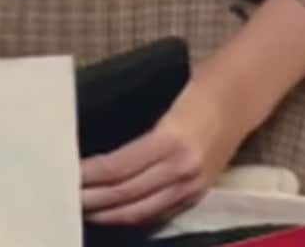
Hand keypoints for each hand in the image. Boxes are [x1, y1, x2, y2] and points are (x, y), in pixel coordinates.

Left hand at [79, 76, 251, 226]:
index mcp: (171, 140)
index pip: (119, 167)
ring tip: (81, 210)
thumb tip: (95, 153)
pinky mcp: (197, 194)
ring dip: (108, 214)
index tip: (65, 174)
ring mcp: (192, 186)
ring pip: (141, 211)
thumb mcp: (163, 102)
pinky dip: (132, 216)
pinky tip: (113, 214)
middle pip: (126, 194)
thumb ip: (136, 133)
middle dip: (92, 199)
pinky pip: (158, 213)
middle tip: (63, 198)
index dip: (89, 176)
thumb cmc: (197, 89)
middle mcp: (182, 169)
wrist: (241, 97)